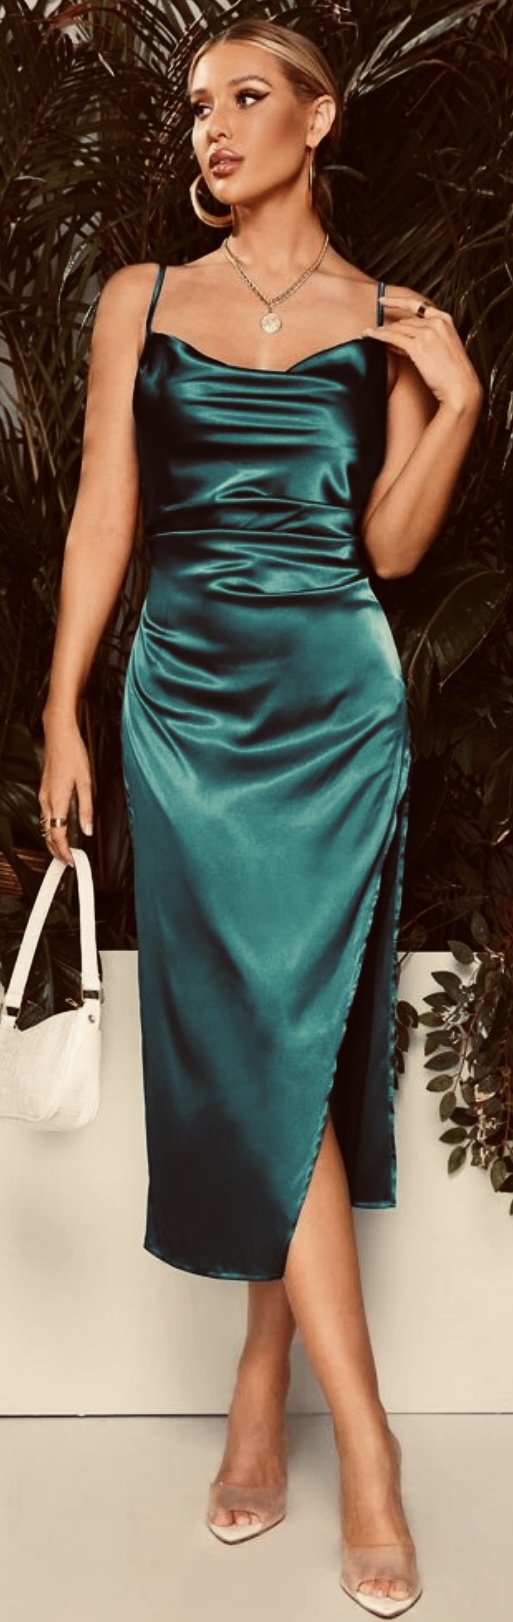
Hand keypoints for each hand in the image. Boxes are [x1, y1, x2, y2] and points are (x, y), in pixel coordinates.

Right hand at [38, 717, 93, 865]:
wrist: (59, 735)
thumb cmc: (72, 753)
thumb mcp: (86, 782)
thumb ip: (86, 808)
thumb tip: (87, 829)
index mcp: (56, 800)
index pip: (57, 835)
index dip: (64, 851)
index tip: (72, 860)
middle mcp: (46, 800)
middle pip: (47, 834)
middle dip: (56, 851)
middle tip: (69, 861)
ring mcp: (43, 795)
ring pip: (44, 826)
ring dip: (53, 840)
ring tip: (65, 849)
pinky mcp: (44, 790)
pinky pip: (45, 815)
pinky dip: (51, 827)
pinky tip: (60, 828)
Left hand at [363, 293, 483, 414]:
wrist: (461, 387)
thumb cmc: (453, 373)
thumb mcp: (441, 350)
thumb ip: (422, 341)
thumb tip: (397, 342)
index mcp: (445, 319)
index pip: (417, 305)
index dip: (397, 301)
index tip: (384, 300)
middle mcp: (436, 323)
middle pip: (405, 321)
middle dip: (389, 326)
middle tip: (374, 330)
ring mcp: (427, 334)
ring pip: (398, 328)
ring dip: (381, 331)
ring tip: (368, 333)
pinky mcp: (418, 347)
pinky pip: (394, 338)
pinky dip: (380, 336)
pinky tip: (371, 336)